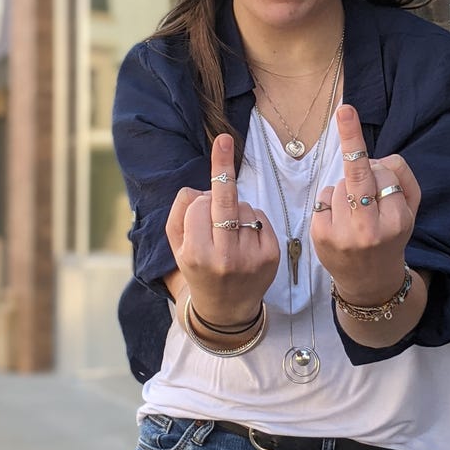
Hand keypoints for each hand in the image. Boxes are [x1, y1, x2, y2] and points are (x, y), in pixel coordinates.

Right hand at [165, 134, 279, 324]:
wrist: (226, 310)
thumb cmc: (197, 269)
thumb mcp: (176, 246)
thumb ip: (179, 213)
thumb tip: (200, 188)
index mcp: (196, 255)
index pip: (199, 207)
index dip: (199, 202)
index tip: (203, 187)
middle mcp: (225, 258)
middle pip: (225, 202)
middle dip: (223, 169)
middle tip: (223, 140)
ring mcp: (251, 257)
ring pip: (244, 207)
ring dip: (235, 209)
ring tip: (229, 233)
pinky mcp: (272, 255)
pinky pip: (261, 217)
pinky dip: (253, 219)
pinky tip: (245, 236)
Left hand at [311, 104, 420, 305]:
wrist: (370, 283)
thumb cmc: (391, 237)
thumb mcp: (411, 211)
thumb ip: (402, 178)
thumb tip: (375, 158)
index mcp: (397, 221)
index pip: (385, 174)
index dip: (382, 171)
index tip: (360, 133)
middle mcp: (370, 229)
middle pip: (358, 174)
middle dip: (351, 140)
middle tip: (345, 110)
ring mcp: (342, 234)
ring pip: (340, 185)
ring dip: (346, 189)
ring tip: (356, 214)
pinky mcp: (320, 236)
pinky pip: (325, 196)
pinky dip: (332, 200)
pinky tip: (340, 220)